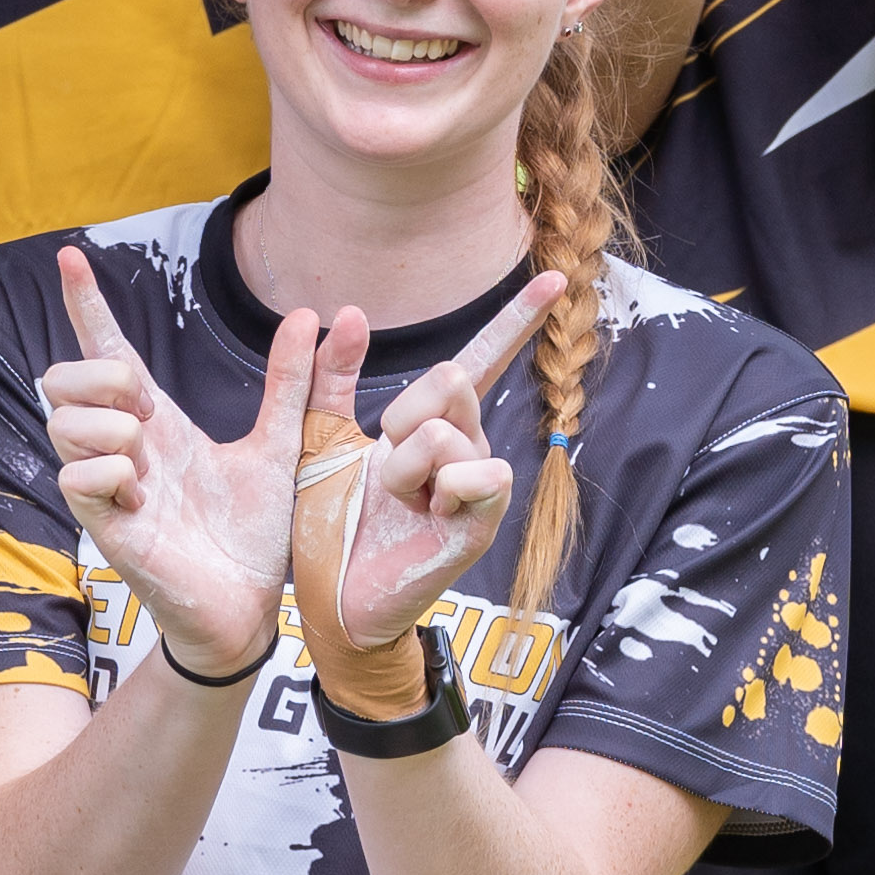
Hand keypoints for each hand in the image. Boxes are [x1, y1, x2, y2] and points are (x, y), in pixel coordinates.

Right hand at [40, 239, 315, 684]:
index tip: (72, 254)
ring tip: (151, 456)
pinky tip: (146, 495)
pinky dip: (114, 471)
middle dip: (98, 374)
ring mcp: (106, 487)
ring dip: (112, 424)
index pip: (107, 350)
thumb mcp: (280, 445)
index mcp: (155, 423)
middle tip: (147, 407)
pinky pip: (78, 474)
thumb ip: (292, 383)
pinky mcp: (104, 527)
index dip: (88, 303)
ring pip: (64, 420)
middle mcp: (121, 448)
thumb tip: (312, 314)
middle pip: (62, 377)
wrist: (251, 609)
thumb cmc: (253, 534)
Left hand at [288, 278, 559, 704]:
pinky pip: (477, 473)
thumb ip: (327, 378)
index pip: (480, 359)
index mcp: (434, 424)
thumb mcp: (317, 438)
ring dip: (404, 465)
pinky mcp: (483, 522)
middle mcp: (467, 446)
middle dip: (401, 415)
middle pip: (450, 378)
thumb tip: (349, 313)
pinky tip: (429, 514)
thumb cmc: (330, 524)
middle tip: (385, 465)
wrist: (331, 598)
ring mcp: (480, 484)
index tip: (556, 277)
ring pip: (449, 430)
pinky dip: (440, 488)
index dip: (517, 317)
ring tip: (399, 502)